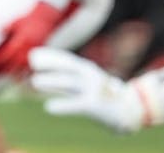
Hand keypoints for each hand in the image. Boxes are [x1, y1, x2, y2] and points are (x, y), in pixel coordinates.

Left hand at [0, 1, 63, 75]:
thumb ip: (7, 27)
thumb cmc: (30, 17)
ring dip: (21, 72)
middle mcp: (28, 46)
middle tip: (5, 73)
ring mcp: (36, 48)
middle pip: (17, 62)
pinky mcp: (41, 49)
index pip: (9, 53)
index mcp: (21, 39)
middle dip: (10, 69)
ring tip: (15, 79)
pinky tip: (27, 74)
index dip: (3, 59)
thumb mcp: (17, 21)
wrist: (47, 15)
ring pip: (27, 65)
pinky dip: (30, 69)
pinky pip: (36, 62)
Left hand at [29, 47, 144, 132]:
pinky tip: (49, 107)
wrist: (131, 110)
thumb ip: (68, 82)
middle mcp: (91, 76)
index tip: (33, 54)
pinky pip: (76, 104)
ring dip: (52, 81)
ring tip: (35, 82)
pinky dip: (62, 105)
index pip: (66, 59)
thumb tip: (42, 80)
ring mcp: (94, 89)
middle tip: (32, 62)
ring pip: (69, 83)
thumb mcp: (87, 84)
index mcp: (88, 70)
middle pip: (67, 67)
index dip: (50, 56)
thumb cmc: (104, 97)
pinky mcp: (96, 105)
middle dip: (50, 63)